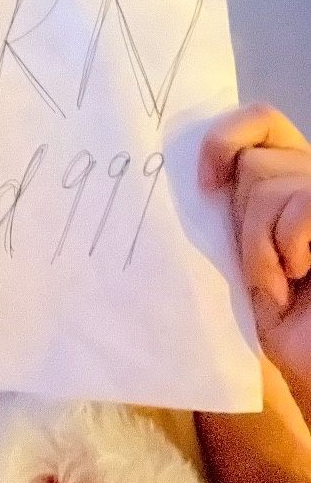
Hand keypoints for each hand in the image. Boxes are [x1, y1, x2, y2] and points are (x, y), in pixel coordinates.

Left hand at [199, 103, 310, 416]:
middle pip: (253, 159)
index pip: (259, 120)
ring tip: (281, 284)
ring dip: (259, 245)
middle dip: (243, 218)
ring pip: (267, 181)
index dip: (225, 137)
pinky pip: (301, 203)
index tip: (204, 184)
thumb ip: (228, 210)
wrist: (309, 362)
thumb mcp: (241, 255)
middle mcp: (310, 178)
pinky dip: (285, 250)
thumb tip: (185, 174)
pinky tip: (298, 282)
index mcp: (288, 179)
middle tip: (260, 268)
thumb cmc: (282, 321)